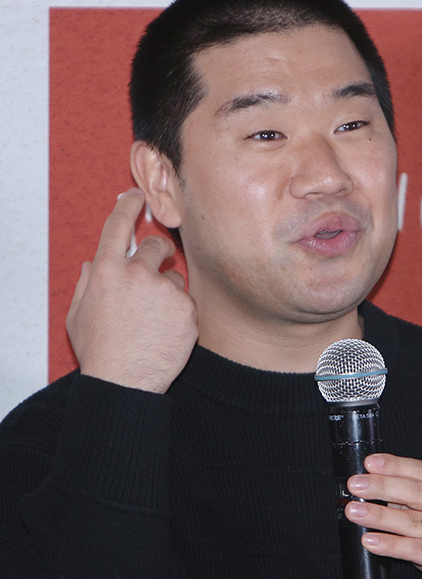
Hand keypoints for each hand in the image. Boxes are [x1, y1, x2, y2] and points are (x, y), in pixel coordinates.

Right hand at [66, 188, 197, 393]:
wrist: (125, 383)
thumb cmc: (99, 351)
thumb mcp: (78, 315)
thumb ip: (86, 284)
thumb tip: (94, 265)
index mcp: (106, 271)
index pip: (118, 226)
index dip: (128, 206)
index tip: (136, 195)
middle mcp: (137, 274)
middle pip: (155, 245)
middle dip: (157, 254)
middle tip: (155, 270)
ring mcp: (165, 290)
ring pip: (174, 277)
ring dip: (167, 291)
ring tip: (154, 320)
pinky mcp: (187, 309)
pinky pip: (186, 301)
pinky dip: (179, 313)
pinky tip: (166, 332)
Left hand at [345, 454, 421, 578]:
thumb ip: (411, 497)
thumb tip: (375, 484)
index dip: (395, 466)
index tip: (370, 464)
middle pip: (417, 493)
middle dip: (382, 487)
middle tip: (356, 486)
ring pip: (413, 521)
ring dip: (379, 516)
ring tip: (356, 512)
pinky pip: (415, 549)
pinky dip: (390, 544)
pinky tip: (371, 540)